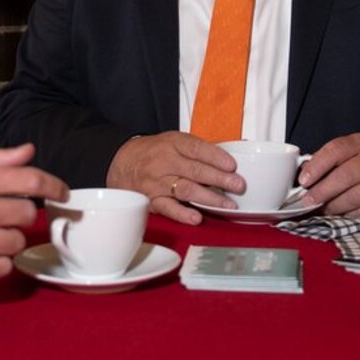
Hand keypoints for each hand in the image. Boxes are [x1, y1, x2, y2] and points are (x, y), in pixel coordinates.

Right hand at [105, 132, 243, 225]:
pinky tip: (196, 218)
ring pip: (186, 190)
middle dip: (220, 179)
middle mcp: (165, 162)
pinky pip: (168, 208)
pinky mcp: (151, 200)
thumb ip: (200, 149)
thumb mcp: (174, 141)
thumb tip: (233, 153)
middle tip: (238, 185)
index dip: (216, 157)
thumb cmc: (154, 152)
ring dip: (209, 198)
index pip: (197, 148)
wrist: (121, 161)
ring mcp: (158, 182)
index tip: (232, 166)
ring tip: (228, 204)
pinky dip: (182, 214)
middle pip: (195, 171)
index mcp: (173, 143)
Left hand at [299, 132, 359, 216]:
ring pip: (355, 197)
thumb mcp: (348, 153)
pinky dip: (350, 215)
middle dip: (322, 191)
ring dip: (334, 206)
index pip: (336, 150)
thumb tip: (303, 173)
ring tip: (322, 209)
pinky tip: (342, 214)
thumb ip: (327, 161)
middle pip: (345, 176)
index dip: (317, 165)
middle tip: (307, 201)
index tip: (303, 180)